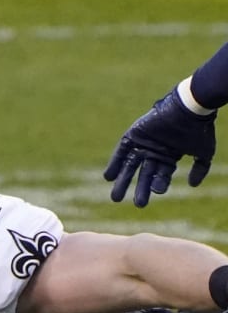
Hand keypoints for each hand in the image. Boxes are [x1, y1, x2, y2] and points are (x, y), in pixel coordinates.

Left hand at [104, 87, 216, 206]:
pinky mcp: (133, 136)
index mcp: (169, 157)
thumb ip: (200, 169)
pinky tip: (108, 177)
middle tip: (138, 204)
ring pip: (130, 167)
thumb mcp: (204, 152)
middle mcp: (155, 153)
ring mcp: (143, 145)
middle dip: (140, 190)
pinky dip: (115, 164)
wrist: (189, 108)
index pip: (161, 177)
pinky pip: (121, 152)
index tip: (157, 193)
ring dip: (122, 181)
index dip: (158, 185)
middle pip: (144, 176)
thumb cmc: (198, 129)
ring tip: (116, 198)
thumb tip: (192, 185)